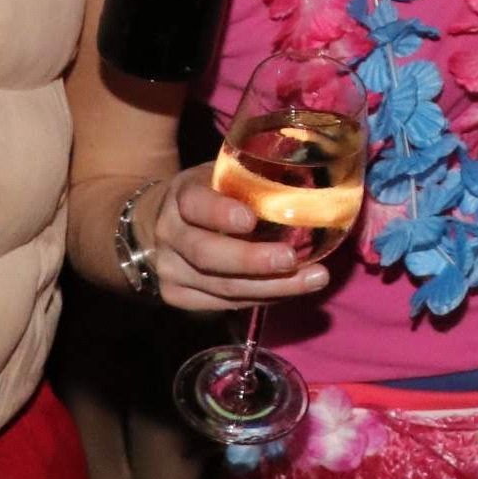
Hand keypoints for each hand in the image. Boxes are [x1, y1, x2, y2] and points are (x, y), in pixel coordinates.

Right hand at [143, 165, 332, 313]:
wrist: (161, 223)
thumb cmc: (211, 193)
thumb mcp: (223, 174)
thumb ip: (255, 177)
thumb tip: (316, 175)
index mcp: (181, 196)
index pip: (196, 204)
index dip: (220, 213)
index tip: (250, 219)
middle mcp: (169, 235)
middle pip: (207, 255)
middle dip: (252, 260)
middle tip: (291, 259)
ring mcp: (170, 271)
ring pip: (221, 287)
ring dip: (271, 287)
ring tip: (313, 279)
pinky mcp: (178, 296)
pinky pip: (225, 303)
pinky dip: (262, 297)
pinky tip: (292, 290)